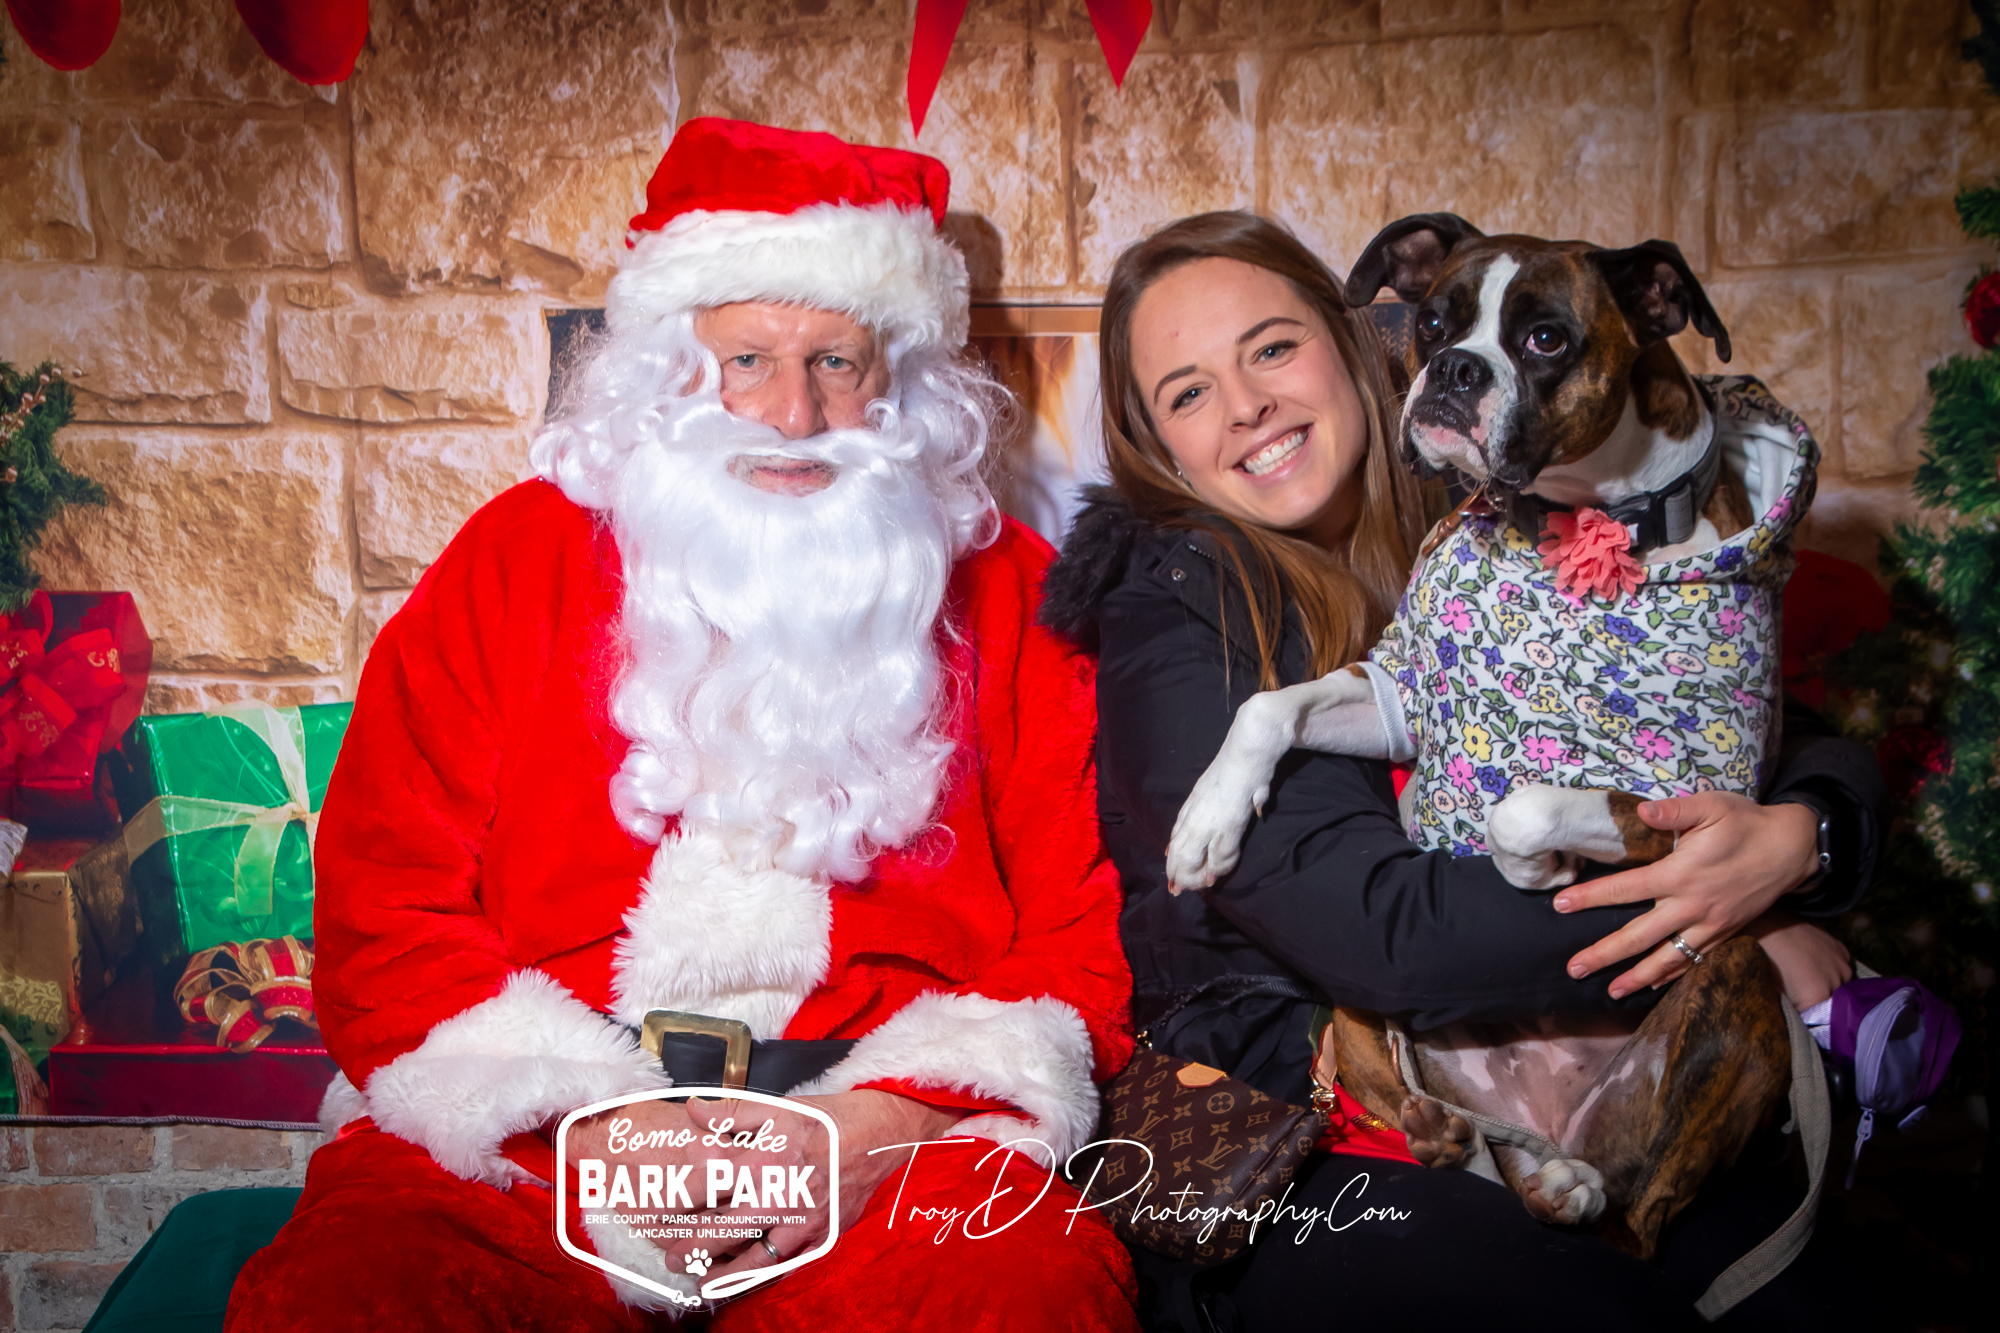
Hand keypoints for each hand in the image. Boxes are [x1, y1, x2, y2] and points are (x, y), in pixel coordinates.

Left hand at [696, 1090, 959, 1283]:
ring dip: (724, 1275)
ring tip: (702, 1283)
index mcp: (762, 1163)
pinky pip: (785, 1264)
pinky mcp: (820, 1237)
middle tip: (671, 1258)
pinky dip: (762, 1276)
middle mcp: (778, 1198)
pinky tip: (747, 1281)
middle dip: (692, 1249)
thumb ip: (729, 1114)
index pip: (708, 1191)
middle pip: (723, 1233)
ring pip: (753, 1260)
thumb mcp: (775, 1107)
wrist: (878, 1136)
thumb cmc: (825, 1120)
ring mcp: (800, 1223)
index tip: (657, 1212)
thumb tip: (692, 1110)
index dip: (678, 1205)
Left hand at [1551, 792, 1820, 997]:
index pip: (1626, 888)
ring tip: (1609, 991)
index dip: (1591, 897)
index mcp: (1681, 874)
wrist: (1793, 848)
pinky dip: (1673, 975)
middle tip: (1573, 968)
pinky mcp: (1725, 933)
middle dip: (1604, 954)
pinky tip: (1653, 985)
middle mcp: (1692, 906)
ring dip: (1637, 977)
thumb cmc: (1747, 823)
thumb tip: (1642, 811)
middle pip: (1640, 936)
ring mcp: (1710, 924)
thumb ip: (1675, 810)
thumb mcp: (1712, 806)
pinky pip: (1695, 960)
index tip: (1561, 905)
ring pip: (1668, 958)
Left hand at [1745, 911, 1852, 1009]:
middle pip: (1833, 1002)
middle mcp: (1836, 982)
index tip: (1797, 1010)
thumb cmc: (1763, 960)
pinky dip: (1833, 969)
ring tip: (1807, 977)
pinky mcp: (1842, 949)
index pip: (1819, 1018)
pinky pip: (1843, 967)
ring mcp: (1841, 964)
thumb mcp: (1773, 993)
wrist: (1765, 926)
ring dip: (1829, 985)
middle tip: (1800, 993)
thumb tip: (1798, 1021)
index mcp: (1817, 996)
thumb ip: (1790, 1011)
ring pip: (1841, 985)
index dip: (1807, 1016)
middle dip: (1819, 1002)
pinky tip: (1816, 964)